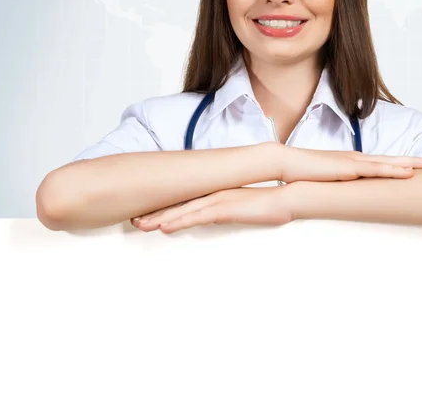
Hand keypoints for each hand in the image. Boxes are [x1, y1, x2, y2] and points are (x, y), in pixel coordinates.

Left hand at [131, 186, 291, 233]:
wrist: (287, 198)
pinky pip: (197, 216)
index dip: (164, 208)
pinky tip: (164, 228)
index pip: (185, 201)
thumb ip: (227, 210)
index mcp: (216, 193)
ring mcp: (218, 200)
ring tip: (139, 224)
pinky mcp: (225, 208)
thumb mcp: (243, 208)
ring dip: (159, 218)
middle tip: (133, 219)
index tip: (147, 214)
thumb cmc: (269, 205)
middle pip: (178, 204)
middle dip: (154, 212)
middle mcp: (213, 194)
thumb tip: (215, 216)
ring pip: (182, 210)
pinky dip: (179, 221)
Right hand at [278, 145, 421, 183]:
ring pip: (390, 162)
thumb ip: (340, 187)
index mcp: (354, 163)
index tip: (421, 166)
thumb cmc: (306, 173)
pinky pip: (376, 169)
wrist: (289, 162)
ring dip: (412, 163)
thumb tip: (349, 196)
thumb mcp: (328, 182)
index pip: (384, 163)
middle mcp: (358, 159)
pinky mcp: (349, 168)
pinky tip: (408, 172)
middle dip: (416, 161)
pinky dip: (394, 170)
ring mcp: (355, 162)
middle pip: (393, 159)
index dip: (403, 164)